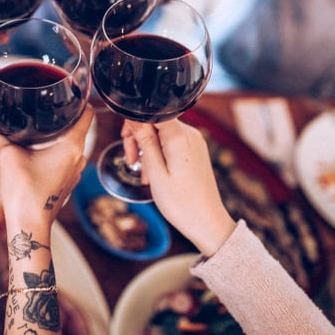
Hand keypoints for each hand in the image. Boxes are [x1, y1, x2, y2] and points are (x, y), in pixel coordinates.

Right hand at [0, 107, 94, 228]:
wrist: (29, 225)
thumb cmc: (24, 192)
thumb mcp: (8, 156)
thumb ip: (0, 135)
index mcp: (72, 146)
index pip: (87, 114)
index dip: (81, 100)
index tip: (70, 93)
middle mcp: (79, 158)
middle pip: (78, 129)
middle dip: (64, 118)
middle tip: (47, 107)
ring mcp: (75, 172)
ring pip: (72, 145)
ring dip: (59, 137)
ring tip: (40, 128)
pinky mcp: (68, 182)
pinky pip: (66, 160)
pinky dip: (56, 152)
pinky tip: (39, 151)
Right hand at [123, 119, 234, 255]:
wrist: (207, 223)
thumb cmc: (180, 202)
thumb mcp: (155, 172)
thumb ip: (145, 141)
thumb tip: (134, 117)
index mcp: (180, 137)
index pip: (153, 111)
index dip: (135, 120)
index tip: (127, 140)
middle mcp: (190, 134)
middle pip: (156, 121)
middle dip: (139, 137)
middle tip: (131, 161)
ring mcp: (195, 142)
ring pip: (162, 133)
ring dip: (148, 148)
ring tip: (143, 174)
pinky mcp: (195, 151)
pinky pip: (172, 143)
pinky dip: (159, 154)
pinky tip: (155, 173)